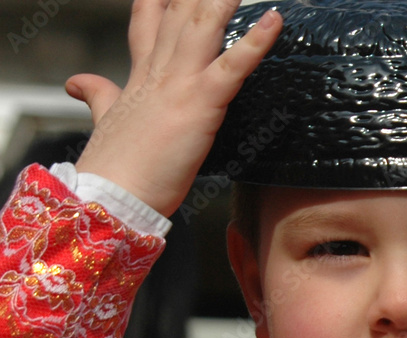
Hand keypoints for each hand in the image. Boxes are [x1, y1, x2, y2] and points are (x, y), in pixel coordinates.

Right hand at [68, 0, 281, 217]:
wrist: (112, 193)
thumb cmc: (114, 168)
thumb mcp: (106, 122)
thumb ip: (98, 96)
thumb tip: (77, 83)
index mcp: (141, 77)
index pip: (151, 21)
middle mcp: (159, 72)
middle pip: (180, 14)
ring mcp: (179, 85)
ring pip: (204, 27)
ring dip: (223, 0)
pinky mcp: (200, 104)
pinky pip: (233, 66)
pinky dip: (256, 42)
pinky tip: (273, 19)